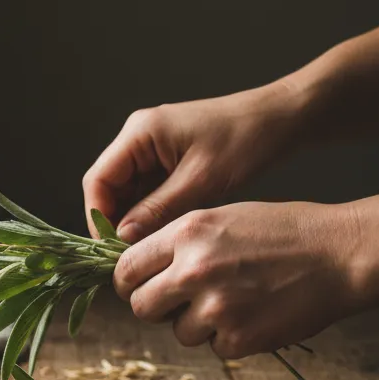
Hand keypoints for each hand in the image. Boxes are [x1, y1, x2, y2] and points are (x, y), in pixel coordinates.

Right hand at [83, 82, 306, 242]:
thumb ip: (158, 210)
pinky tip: (167, 236)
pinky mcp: (169, 161)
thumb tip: (122, 239)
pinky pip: (149, 193)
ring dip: (137, 222)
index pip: (98, 180)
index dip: (99, 218)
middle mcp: (139, 138)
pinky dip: (154, 215)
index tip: (113, 251)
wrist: (281, 120)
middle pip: (109, 189)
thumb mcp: (201, 181)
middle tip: (133, 259)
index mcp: (140, 133)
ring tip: (151, 252)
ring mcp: (153, 150)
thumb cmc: (245, 141)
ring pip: (129, 195)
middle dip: (117, 223)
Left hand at [113, 200, 360, 357]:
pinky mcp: (239, 339)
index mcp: (186, 233)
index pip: (126, 267)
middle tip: (178, 302)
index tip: (139, 286)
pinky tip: (254, 314)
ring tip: (232, 301)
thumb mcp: (220, 218)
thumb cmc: (282, 231)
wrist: (339, 255)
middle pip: (141, 306)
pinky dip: (229, 338)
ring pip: (177, 332)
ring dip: (196, 324)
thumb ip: (177, 243)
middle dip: (155, 307)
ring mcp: (215, 307)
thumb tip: (138, 268)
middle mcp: (193, 270)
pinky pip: (213, 348)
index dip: (129, 281)